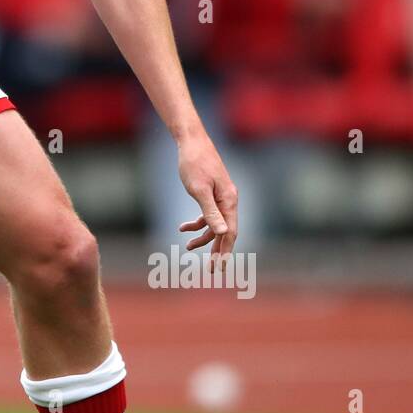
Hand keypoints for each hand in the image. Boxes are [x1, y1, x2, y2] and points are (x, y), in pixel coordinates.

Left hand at [176, 130, 237, 260]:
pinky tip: (182, 228)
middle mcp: (229, 200)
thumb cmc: (194, 164)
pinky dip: (197, 223)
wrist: (191, 142)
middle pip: (225, 232)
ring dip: (203, 237)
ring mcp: (221, 197)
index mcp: (229, 201)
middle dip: (217, 250)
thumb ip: (210, 212)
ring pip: (215, 224)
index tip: (218, 268)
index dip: (224, 252)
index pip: (230, 233)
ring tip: (187, 247)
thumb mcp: (199, 190)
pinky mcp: (212, 193)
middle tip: (210, 270)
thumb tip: (223, 232)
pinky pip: (207, 214)